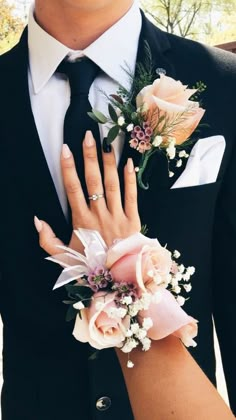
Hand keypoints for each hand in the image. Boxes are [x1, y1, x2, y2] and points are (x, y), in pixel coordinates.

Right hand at [34, 130, 140, 254]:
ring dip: (109, 163)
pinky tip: (128, 163)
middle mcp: (100, 215)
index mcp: (82, 221)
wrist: (118, 278)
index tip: (65, 150)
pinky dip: (131, 179)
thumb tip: (37, 220)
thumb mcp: (63, 257)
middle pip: (93, 181)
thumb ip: (47, 240)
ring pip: (112, 184)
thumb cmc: (89, 266)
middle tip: (88, 136)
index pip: (73, 189)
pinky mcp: (133, 221)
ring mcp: (118, 216)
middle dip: (89, 157)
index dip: (68, 168)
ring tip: (107, 143)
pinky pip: (132, 196)